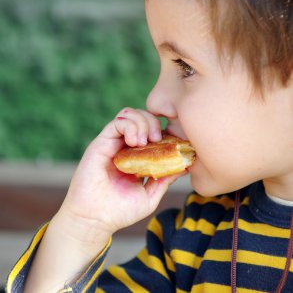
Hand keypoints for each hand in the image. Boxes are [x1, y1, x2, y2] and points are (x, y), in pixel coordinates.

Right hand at [58, 108, 184, 243]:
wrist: (94, 220)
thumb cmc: (120, 211)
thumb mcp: (149, 196)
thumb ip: (164, 180)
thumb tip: (184, 167)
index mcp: (137, 157)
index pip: (152, 131)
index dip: (163, 131)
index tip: (171, 143)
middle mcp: (124, 146)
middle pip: (142, 117)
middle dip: (154, 122)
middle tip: (157, 138)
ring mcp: (113, 143)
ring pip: (130, 114)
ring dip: (142, 122)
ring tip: (144, 141)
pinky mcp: (101, 142)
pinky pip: (118, 122)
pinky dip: (130, 125)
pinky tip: (134, 142)